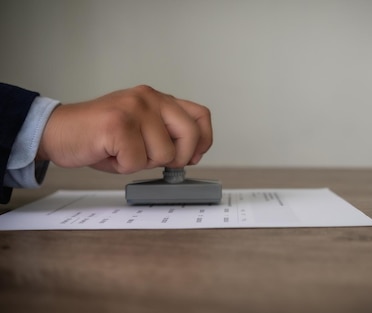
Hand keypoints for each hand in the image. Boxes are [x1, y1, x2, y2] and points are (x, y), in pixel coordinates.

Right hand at [37, 85, 212, 173]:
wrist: (57, 131)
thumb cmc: (99, 135)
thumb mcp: (141, 130)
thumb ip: (166, 136)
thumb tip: (189, 156)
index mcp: (157, 99)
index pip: (200, 115)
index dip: (203, 140)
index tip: (193, 156)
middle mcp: (149, 98)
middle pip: (190, 135)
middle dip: (177, 157)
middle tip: (152, 159)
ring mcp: (134, 109)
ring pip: (163, 154)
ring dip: (142, 162)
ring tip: (121, 151)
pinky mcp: (118, 125)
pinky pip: (137, 161)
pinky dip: (122, 166)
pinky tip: (109, 153)